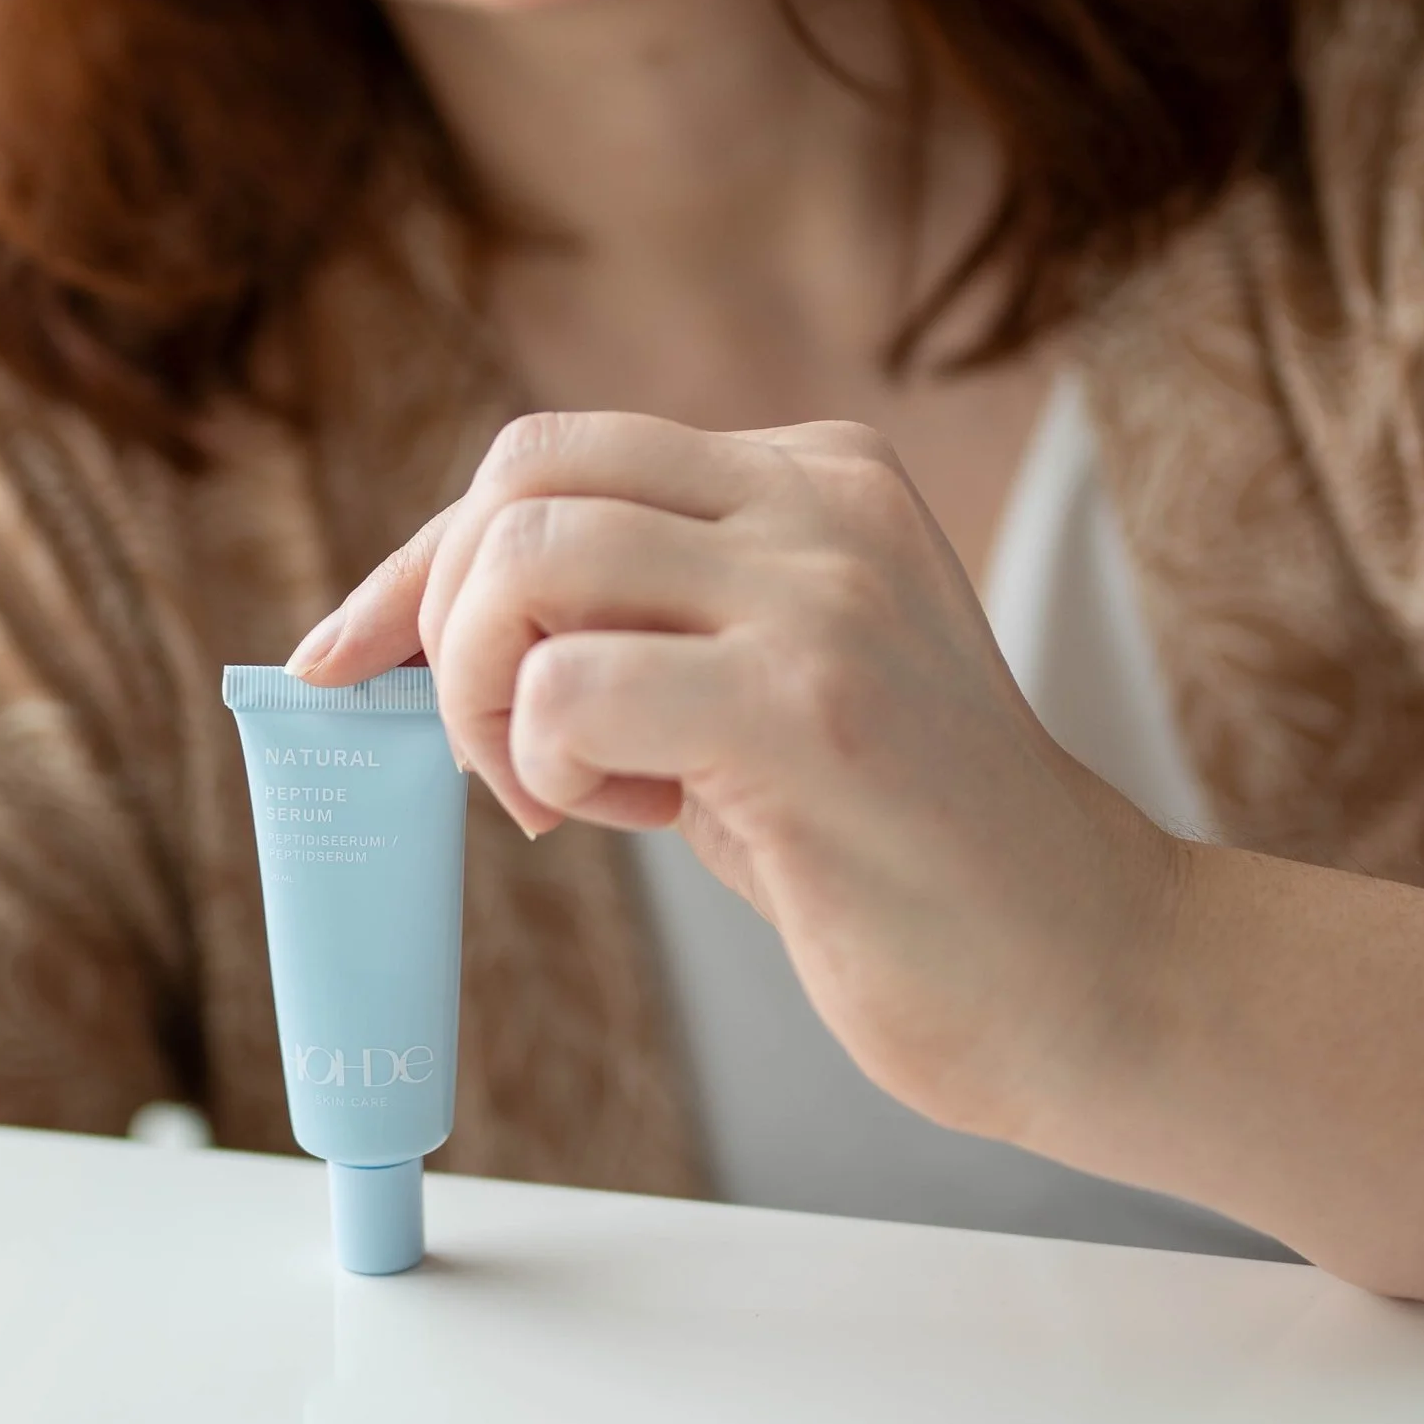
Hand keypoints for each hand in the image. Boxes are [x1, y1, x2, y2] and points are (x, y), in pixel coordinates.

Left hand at [288, 410, 1185, 1150]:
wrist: (1075, 967)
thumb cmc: (888, 843)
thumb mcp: (750, 685)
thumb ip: (629, 621)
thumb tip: (412, 626)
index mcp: (812, 472)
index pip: (553, 456)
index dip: (423, 560)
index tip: (348, 657)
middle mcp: (820, 498)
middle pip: (522, 474)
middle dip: (442, 614)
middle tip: (495, 749)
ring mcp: (821, 590)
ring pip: (526, 560)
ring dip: (485, 696)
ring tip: (560, 789)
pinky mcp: (809, 706)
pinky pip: (570, 684)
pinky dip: (540, 759)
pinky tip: (620, 816)